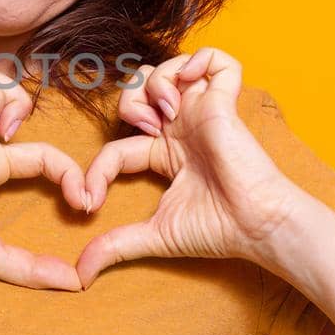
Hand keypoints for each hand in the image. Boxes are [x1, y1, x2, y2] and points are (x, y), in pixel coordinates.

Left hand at [74, 46, 299, 287]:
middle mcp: (182, 129)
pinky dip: (196, 62)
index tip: (89, 202)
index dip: (96, 170)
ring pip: (168, 67)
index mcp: (165, 154)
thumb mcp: (154, 235)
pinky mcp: (225, 102)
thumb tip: (79, 276)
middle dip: (126, 103)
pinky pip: (218, 59)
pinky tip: (184, 93)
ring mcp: (203, 112)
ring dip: (153, 83)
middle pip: (139, 90)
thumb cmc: (216, 230)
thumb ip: (115, 247)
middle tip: (141, 132)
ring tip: (162, 113)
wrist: (256, 226)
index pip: (117, 147)